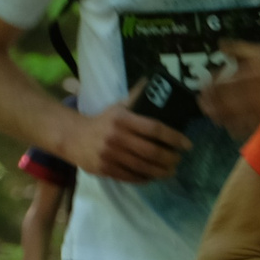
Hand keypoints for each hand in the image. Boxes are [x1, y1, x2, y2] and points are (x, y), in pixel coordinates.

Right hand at [67, 84, 189, 182]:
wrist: (72, 137)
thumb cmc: (101, 121)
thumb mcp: (118, 107)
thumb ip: (136, 97)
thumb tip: (154, 81)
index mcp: (123, 119)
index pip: (154, 128)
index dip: (174, 137)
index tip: (186, 144)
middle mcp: (117, 137)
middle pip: (151, 151)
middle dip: (170, 158)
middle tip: (178, 160)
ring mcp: (111, 155)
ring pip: (143, 167)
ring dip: (161, 171)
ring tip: (171, 171)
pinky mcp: (105, 169)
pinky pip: (131, 177)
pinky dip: (145, 178)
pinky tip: (153, 176)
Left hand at [197, 40, 259, 140]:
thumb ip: (241, 49)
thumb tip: (220, 46)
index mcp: (252, 75)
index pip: (223, 82)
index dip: (209, 85)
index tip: (202, 84)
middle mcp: (254, 94)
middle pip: (223, 101)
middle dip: (209, 102)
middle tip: (201, 102)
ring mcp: (259, 111)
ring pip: (230, 117)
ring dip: (218, 115)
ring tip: (212, 113)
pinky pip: (243, 128)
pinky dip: (232, 127)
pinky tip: (228, 125)